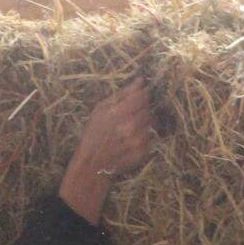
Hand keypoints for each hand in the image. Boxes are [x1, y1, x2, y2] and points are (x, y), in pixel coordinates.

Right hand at [59, 82, 156, 224]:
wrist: (92, 164)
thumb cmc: (93, 134)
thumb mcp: (101, 109)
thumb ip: (122, 94)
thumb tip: (141, 80)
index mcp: (120, 113)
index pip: (142, 96)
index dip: (142, 94)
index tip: (138, 95)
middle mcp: (131, 127)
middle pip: (148, 109)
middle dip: (141, 109)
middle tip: (129, 115)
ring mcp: (139, 141)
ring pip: (150, 122)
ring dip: (143, 123)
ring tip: (128, 128)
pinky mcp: (143, 152)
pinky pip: (150, 137)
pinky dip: (143, 136)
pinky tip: (130, 140)